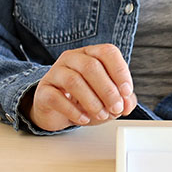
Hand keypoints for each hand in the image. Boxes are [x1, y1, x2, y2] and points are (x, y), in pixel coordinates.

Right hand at [22, 43, 137, 130]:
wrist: (56, 110)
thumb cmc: (83, 99)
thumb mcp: (107, 98)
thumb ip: (122, 99)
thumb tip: (128, 104)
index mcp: (90, 53)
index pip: (107, 52)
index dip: (120, 71)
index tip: (126, 91)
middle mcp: (72, 58)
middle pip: (91, 66)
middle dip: (107, 90)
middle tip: (116, 108)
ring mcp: (55, 72)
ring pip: (74, 80)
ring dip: (92, 101)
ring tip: (101, 115)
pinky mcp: (43, 90)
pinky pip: (56, 97)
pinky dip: (73, 110)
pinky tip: (83, 119)